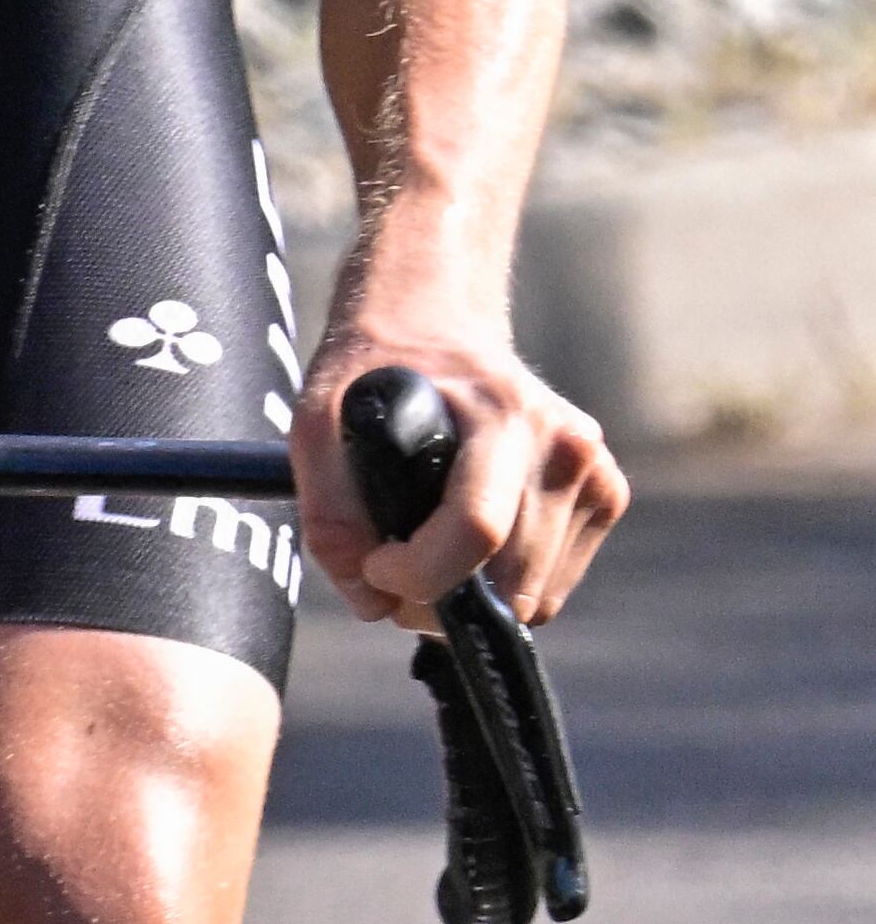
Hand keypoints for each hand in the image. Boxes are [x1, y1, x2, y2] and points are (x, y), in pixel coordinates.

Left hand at [296, 303, 625, 628]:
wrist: (437, 321)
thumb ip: (329, 514)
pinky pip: (554, 586)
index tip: (375, 564)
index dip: (418, 572)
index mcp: (503, 415)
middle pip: (509, 579)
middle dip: (437, 601)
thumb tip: (370, 599)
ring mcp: (594, 471)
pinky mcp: (605, 495)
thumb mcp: (318, 422)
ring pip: (534, 596)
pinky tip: (471, 547)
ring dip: (473, 601)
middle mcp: (563, 444)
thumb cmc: (377, 373)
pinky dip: (507, 586)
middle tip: (392, 571)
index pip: (478, 528)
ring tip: (426, 558)